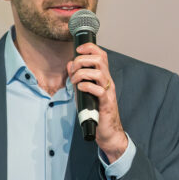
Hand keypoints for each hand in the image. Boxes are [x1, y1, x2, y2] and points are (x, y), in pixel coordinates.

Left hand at [67, 43, 127, 162]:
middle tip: (74, 69)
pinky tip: (80, 89)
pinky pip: (98, 90)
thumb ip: (77, 77)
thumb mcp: (83, 91)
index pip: (101, 55)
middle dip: (83, 60)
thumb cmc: (95, 111)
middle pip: (100, 60)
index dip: (90, 48)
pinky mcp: (106, 103)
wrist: (107, 131)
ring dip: (82, 74)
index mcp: (103, 77)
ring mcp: (108, 92)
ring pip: (99, 73)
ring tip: (75, 81)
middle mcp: (108, 82)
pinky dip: (86, 86)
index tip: (78, 49)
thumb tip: (70, 64)